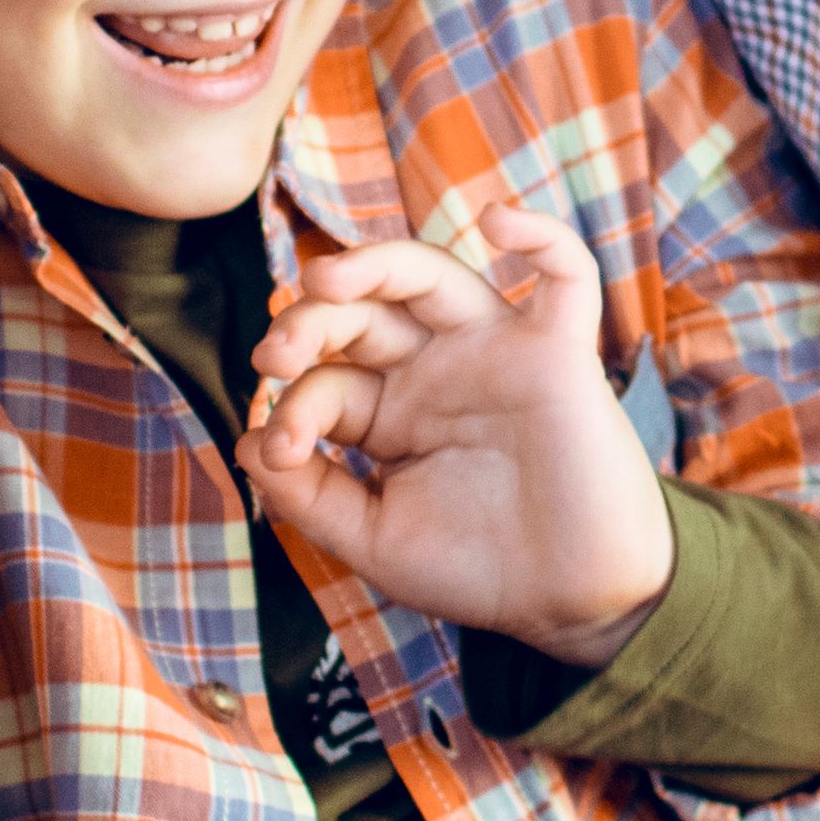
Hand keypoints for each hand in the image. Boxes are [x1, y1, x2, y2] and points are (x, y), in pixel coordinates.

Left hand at [242, 207, 676, 657]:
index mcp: (389, 412)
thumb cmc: (478, 569)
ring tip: (324, 277)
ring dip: (375, 263)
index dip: (292, 407)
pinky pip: (565, 274)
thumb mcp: (374, 539)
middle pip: (363, 314)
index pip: (326, 381)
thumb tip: (247, 443)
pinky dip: (542, 235)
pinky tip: (499, 219)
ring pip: (433, 275)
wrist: (572, 601)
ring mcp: (494, 354)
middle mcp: (436, 371)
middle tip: (274, 354)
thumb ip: (311, 496)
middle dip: (310, 323)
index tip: (279, 453)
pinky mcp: (558, 353)